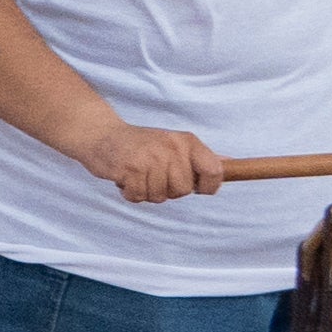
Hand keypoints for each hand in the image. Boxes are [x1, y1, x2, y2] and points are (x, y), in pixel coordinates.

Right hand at [84, 119, 223, 205]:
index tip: (197, 188)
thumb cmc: (140, 144)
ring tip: (138, 175)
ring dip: (147, 192)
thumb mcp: (173, 143)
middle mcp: (172, 148)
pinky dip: (131, 193)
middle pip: (183, 190)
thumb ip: (200, 156)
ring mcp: (151, 158)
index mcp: (186, 142)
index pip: (214, 171)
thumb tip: (230, 163)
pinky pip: (139, 197)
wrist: (101, 134)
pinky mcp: (131, 168)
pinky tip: (126, 179)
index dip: (209, 186)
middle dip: (168, 190)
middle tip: (154, 176)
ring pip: (160, 196)